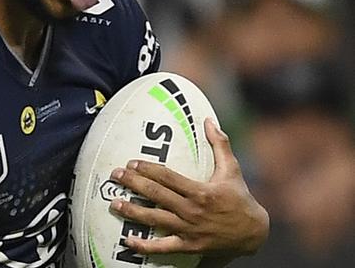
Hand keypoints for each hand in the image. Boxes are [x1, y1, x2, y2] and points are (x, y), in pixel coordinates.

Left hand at [108, 118, 268, 258]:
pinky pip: (163, 248)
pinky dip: (145, 247)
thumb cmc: (239, 198)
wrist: (254, 234)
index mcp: (200, 192)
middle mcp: (192, 211)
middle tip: (116, 175)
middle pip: (156, 195)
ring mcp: (189, 230)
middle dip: (133, 184)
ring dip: (133, 212)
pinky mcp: (189, 247)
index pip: (168, 178)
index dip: (148, 170)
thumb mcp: (232, 169)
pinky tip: (128, 241)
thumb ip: (220, 144)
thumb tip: (210, 120)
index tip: (131, 162)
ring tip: (114, 204)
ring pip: (155, 220)